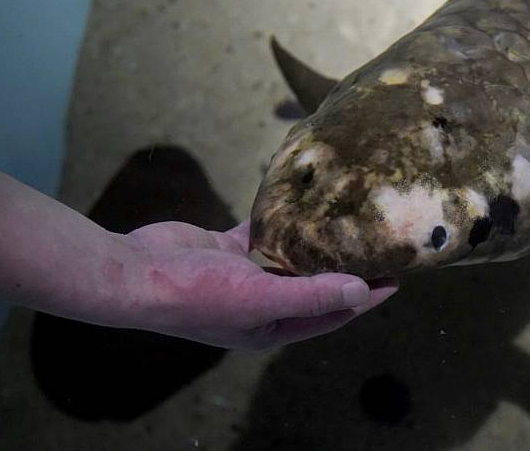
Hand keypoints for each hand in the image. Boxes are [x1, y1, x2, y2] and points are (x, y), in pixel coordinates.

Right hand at [122, 220, 397, 349]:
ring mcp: (243, 276)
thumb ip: (310, 296)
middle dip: (345, 267)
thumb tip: (360, 291)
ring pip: (289, 257)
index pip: (331, 313)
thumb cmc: (194, 295)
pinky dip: (279, 221)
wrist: (134, 272)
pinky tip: (299, 203)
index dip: (364, 298)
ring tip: (347, 221)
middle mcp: (262, 304)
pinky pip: (262, 234)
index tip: (395, 278)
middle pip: (315, 285)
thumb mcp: (259, 300)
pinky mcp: (226, 250)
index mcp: (272, 327)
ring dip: (314, 242)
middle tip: (377, 244)